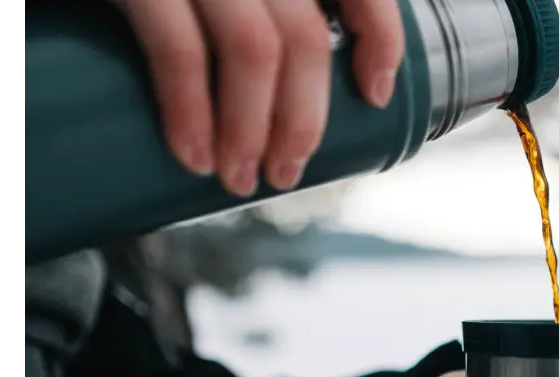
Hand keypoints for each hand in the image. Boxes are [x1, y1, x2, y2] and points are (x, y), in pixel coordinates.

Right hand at [118, 0, 404, 194]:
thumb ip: (245, 8)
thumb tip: (289, 85)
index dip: (379, 36)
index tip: (375, 93)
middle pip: (303, 36)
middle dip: (304, 118)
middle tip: (285, 172)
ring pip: (256, 49)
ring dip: (254, 130)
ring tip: (238, 178)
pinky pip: (180, 49)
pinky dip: (191, 112)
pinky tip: (192, 155)